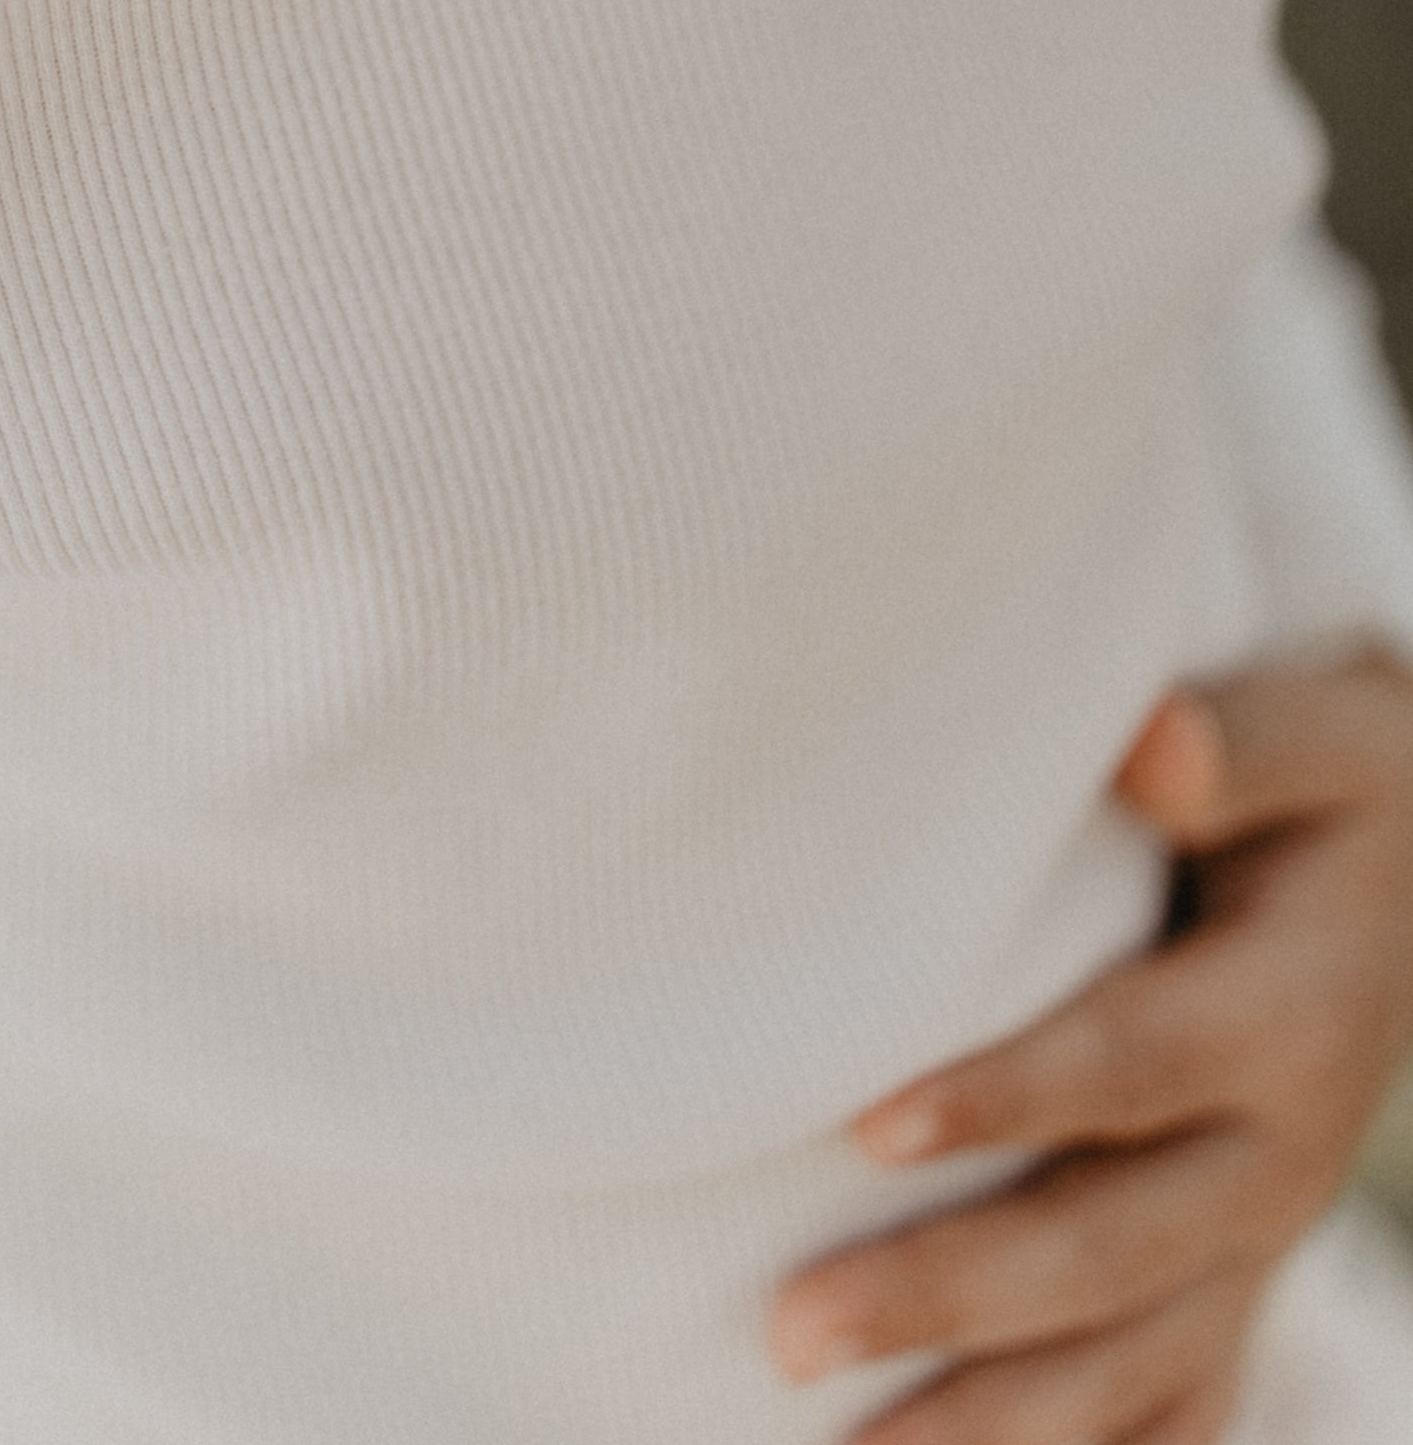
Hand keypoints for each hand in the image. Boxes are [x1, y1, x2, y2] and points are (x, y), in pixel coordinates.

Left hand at [766, 648, 1412, 1440]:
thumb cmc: (1323, 785)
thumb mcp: (1317, 737)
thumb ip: (1230, 743)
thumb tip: (1152, 740)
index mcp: (1286, 1017)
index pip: (1129, 1068)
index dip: (1007, 1097)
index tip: (866, 1125)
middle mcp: (1279, 1158)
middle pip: (1107, 1248)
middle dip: (950, 1297)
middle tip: (790, 1330)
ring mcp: (1260, 1243)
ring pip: (1128, 1363)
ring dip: (987, 1421)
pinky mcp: (1238, 1284)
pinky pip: (1171, 1405)